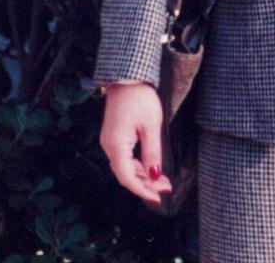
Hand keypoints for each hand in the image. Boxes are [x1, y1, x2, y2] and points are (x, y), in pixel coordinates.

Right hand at [99, 82, 172, 205]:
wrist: (127, 77)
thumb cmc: (140, 98)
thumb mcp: (151, 126)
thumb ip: (152, 153)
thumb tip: (155, 175)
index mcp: (116, 145)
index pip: (127, 177)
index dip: (142, 190)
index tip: (158, 197)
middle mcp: (108, 146)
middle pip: (125, 174)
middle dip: (146, 184)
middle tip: (166, 188)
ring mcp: (109, 141)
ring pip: (125, 167)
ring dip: (142, 176)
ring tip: (162, 180)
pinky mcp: (114, 136)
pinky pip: (124, 158)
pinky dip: (137, 166)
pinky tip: (150, 168)